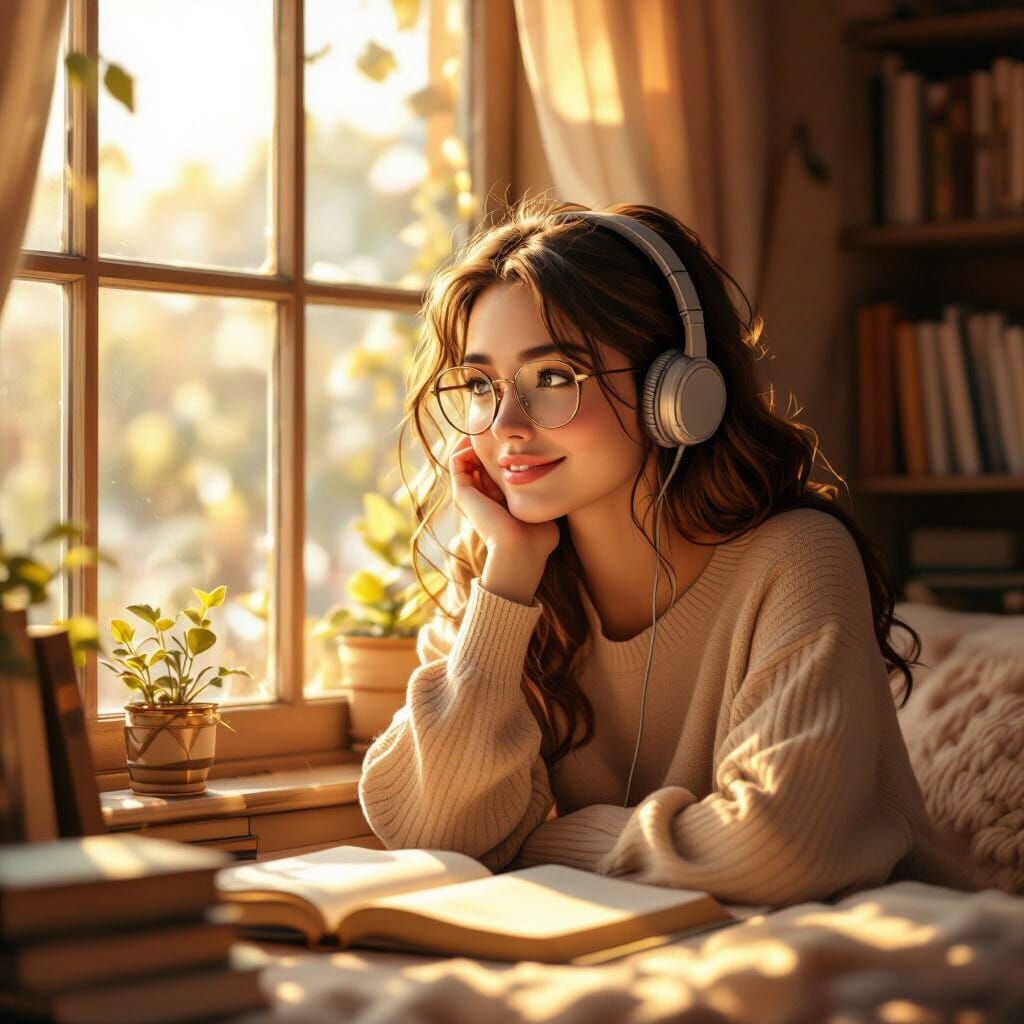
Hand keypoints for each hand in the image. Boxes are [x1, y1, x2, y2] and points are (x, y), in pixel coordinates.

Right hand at [449, 435, 560, 562]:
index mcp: (498, 502)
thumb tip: (566, 483)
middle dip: (488, 443)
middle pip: (478, 462)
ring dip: (475, 441)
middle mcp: (481, 498)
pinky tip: (483, 437)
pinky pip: (456, 461)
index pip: (493, 470)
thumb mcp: (545, 509)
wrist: (521, 550)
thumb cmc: (538, 537)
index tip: (518, 437)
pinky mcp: (462, 492)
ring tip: (491, 427)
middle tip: (502, 426)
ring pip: (465, 459)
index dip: (502, 451)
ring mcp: (469, 495)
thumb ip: (548, 495)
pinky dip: (465, 445)